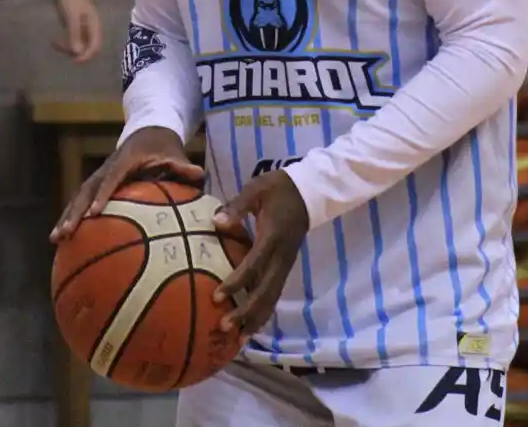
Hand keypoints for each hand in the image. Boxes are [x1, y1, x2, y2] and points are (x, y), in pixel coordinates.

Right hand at [50, 126, 202, 241]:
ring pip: (78, 196)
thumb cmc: (163, 148)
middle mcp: (106, 168)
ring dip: (67, 216)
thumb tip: (198, 174)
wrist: (149, 133)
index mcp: (124, 161)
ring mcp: (99, 176)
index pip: (112, 178)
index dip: (102, 194)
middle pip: (85, 190)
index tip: (94, 213)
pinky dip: (72, 217)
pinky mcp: (97, 184)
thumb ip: (183, 166)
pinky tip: (65, 239)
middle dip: (74, 212)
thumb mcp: (175, 155)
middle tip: (64, 233)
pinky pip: (81, 201)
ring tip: (55, 239)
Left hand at [52, 0, 101, 62]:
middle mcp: (91, 30)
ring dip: (67, 48)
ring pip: (78, 46)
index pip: (95, 47)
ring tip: (54, 43)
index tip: (73, 60)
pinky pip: (72, 41)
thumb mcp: (72, 17)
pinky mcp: (76, 29)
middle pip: (87, 49)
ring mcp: (84, 30)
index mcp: (95, 27)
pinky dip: (64, 43)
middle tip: (60, 48)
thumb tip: (77, 53)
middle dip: (74, 53)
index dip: (86, 56)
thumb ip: (75, 34)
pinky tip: (54, 41)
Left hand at [212, 169, 309, 336]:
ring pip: (273, 297)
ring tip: (239, 339)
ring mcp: (286, 263)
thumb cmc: (279, 188)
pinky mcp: (286, 266)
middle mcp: (282, 256)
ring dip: (256, 318)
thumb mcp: (257, 189)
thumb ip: (237, 206)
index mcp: (272, 238)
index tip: (217, 297)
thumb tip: (216, 223)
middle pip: (265, 291)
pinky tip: (252, 324)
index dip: (236, 283)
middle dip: (246, 312)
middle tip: (224, 326)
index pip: (253, 266)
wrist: (310, 191)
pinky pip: (275, 293)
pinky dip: (264, 311)